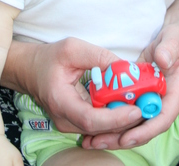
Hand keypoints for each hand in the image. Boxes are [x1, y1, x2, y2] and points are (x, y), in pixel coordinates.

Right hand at [14, 37, 142, 134]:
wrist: (30, 69)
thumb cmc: (49, 57)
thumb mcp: (72, 48)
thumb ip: (98, 56)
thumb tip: (124, 68)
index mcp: (61, 101)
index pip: (90, 119)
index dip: (115, 118)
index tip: (135, 110)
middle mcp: (65, 119)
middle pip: (100, 128)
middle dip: (126, 120)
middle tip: (148, 106)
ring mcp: (70, 123)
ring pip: (101, 129)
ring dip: (123, 119)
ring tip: (144, 104)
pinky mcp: (76, 121)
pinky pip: (99, 124)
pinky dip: (115, 116)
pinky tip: (130, 104)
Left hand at [82, 20, 178, 150]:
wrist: (176, 38)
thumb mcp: (176, 40)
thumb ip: (170, 49)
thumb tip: (162, 60)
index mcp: (175, 93)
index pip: (162, 118)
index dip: (145, 131)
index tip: (127, 138)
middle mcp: (162, 102)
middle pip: (144, 127)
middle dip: (122, 138)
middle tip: (98, 142)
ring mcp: (149, 99)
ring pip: (132, 123)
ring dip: (112, 133)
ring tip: (89, 141)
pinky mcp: (138, 95)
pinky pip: (125, 110)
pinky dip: (110, 117)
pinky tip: (91, 125)